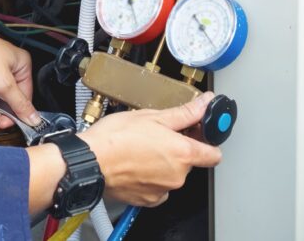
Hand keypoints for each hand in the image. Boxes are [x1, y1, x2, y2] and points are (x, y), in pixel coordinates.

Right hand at [79, 93, 222, 206]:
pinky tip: (137, 164)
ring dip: (163, 162)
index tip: (200, 133)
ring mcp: (163, 190)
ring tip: (142, 148)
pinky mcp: (148, 199)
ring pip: (172, 174)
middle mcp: (177, 175)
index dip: (209, 141)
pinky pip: (158, 188)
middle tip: (158, 135)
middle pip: (189, 162)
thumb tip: (205, 103)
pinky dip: (151, 177)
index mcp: (183, 153)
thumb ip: (185, 113)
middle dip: (177, 149)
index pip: (214, 154)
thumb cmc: (116, 138)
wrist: (90, 161)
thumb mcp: (153, 116)